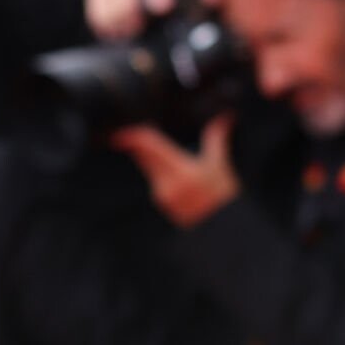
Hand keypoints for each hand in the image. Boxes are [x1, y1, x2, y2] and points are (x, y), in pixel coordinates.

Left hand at [113, 116, 239, 227]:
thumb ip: (216, 139)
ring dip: (147, 155)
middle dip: (137, 144)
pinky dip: (155, 168)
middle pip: (143, 156)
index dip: (132, 137)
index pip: (150, 148)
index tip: (120, 134)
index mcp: (181, 171)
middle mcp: (166, 183)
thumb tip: (224, 118)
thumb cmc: (222, 197)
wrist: (218, 226)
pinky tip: (164, 165)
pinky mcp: (161, 201)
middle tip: (130, 134)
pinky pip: (153, 178)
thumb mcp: (220, 165)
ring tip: (151, 147)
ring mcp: (161, 194)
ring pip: (147, 167)